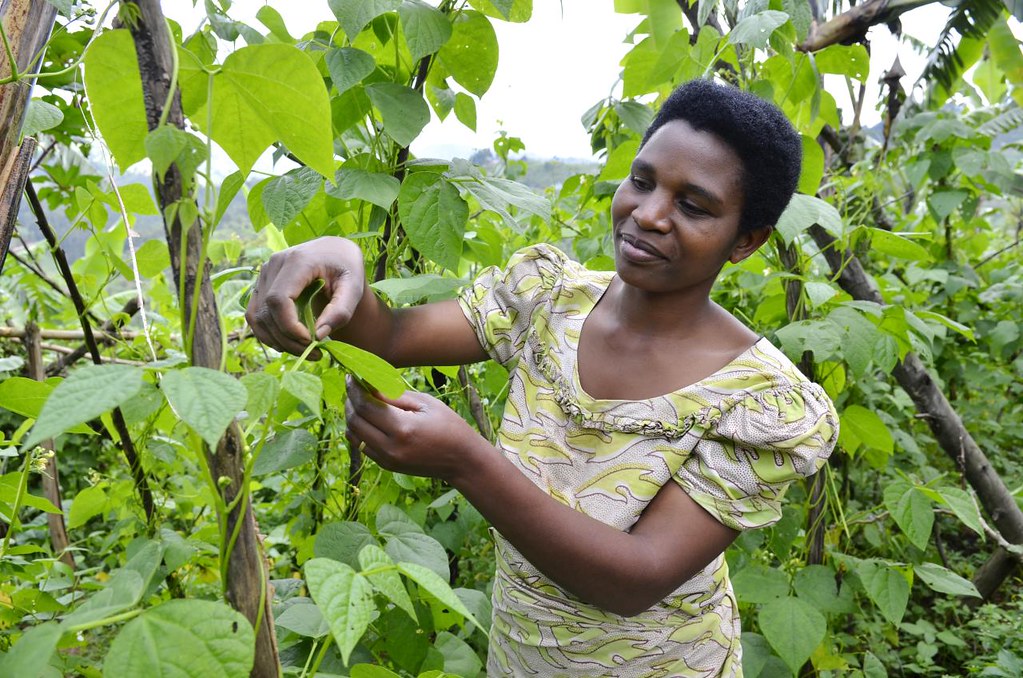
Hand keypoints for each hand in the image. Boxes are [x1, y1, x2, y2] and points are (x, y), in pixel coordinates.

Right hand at [246, 237, 364, 354]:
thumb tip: (319, 336)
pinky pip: (255, 314)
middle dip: (288, 339)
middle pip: (267, 312)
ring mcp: (264, 273)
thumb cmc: (347, 267)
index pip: (279, 299)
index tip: (311, 341)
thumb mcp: (354, 286)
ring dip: (277, 340)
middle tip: (314, 352)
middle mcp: (274, 264)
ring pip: (257, 316)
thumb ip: (341, 311)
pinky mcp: (261, 283)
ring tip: (305, 350)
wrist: (335, 250)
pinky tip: (289, 343)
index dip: (290, 326)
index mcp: (297, 260)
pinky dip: (268, 333)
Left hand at [344, 375, 486, 481]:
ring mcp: (387, 459)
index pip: (365, 405)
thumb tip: (368, 384)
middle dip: (349, 400)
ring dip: (351, 415)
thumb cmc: (449, 425)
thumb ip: (395, 395)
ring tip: (356, 400)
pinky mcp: (386, 465)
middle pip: (355, 420)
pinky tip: (365, 417)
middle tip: (352, 386)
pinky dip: (358, 430)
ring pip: (353, 435)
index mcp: (403, 428)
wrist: (462, 460)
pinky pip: (362, 445)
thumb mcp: (426, 403)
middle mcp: (391, 447)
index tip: (351, 376)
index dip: (355, 389)